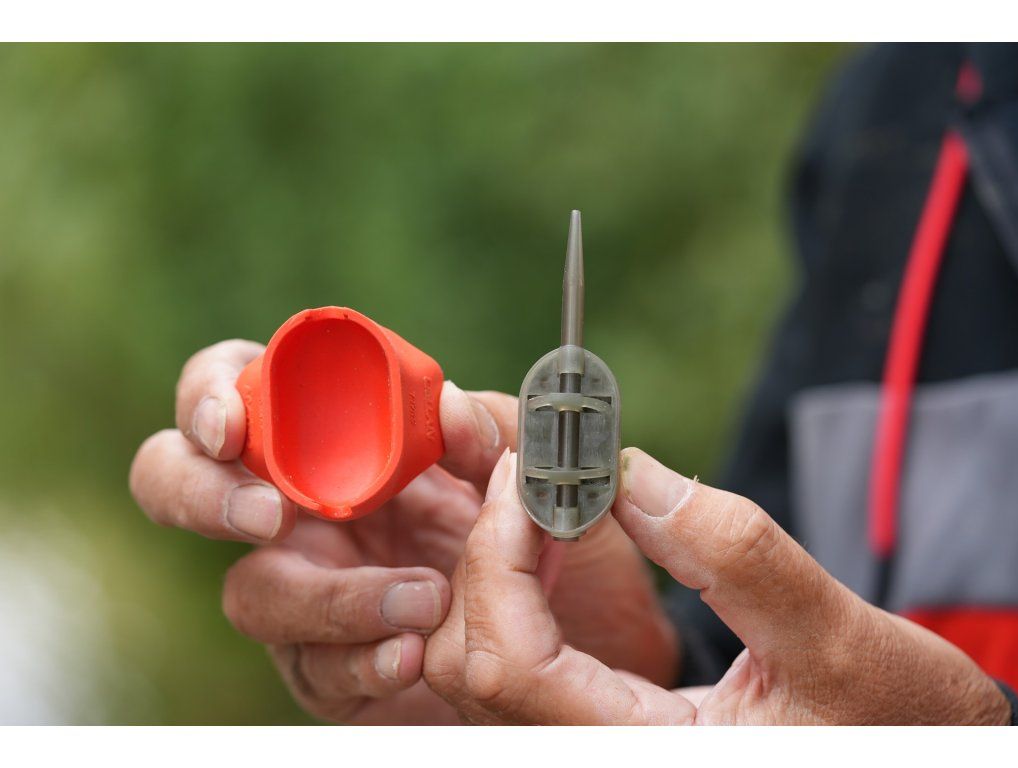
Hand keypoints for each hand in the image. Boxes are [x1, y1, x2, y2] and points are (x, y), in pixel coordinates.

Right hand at [129, 340, 676, 722]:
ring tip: (422, 599)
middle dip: (201, 494)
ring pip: (251, 593)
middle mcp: (301, 509)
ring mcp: (307, 590)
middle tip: (269, 512)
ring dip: (327, 596)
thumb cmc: (541, 527)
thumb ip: (488, 431)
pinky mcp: (333, 666)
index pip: (235, 391)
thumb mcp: (530, 467)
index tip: (234, 424)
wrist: (584, 630)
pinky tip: (411, 659)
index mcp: (332, 438)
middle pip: (179, 485)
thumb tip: (444, 402)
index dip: (211, 395)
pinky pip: (312, 670)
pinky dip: (358, 660)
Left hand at [423, 448, 1010, 724]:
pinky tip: (554, 542)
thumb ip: (733, 555)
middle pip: (474, 664)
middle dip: (489, 553)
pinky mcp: (600, 723)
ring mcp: (593, 740)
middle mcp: (598, 753)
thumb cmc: (893, 721)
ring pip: (479, 666)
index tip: (532, 475)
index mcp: (643, 752)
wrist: (908, 746)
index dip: (500, 557)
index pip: (512, 667)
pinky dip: (517, 590)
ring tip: (540, 500)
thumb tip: (624, 472)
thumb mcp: (838, 638)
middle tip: (530, 471)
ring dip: (493, 571)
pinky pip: (518, 660)